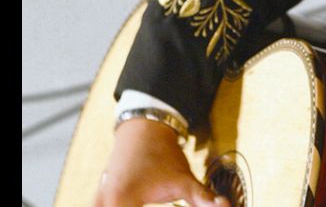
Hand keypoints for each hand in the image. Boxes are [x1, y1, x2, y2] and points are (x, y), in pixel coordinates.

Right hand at [95, 118, 230, 206]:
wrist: (144, 128)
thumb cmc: (163, 155)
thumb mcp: (184, 180)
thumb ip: (203, 199)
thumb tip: (227, 206)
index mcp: (121, 202)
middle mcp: (103, 203)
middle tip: (158, 205)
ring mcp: (98, 200)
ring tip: (146, 203)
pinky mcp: (99, 197)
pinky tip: (136, 204)